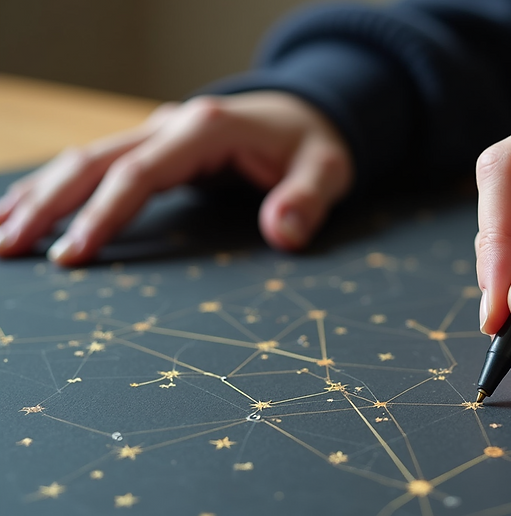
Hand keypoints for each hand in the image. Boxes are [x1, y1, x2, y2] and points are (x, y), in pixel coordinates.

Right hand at [0, 91, 352, 264]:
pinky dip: (57, 185)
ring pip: (85, 158)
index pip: (142, 172)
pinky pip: (96, 163)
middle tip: (8, 247)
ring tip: (0, 234)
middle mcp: (172, 125)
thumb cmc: (314, 147)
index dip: (104, 212)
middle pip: (96, 161)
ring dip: (40, 194)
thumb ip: (308, 199)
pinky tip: (24, 208)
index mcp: (207, 130)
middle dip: (50, 204)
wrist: (306, 115)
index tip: (73, 254)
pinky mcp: (151, 146)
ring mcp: (157, 132)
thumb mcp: (328, 170)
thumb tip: (284, 232)